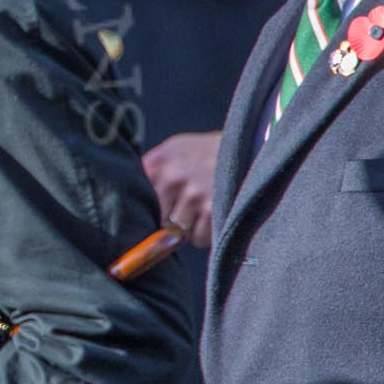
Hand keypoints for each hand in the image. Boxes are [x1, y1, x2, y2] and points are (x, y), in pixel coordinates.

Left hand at [142, 130, 222, 248]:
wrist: (253, 145)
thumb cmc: (208, 152)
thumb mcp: (176, 150)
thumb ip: (153, 174)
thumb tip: (131, 210)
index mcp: (157, 162)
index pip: (139, 201)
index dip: (149, 210)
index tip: (154, 214)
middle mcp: (172, 178)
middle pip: (158, 220)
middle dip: (173, 219)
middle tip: (191, 204)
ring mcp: (193, 195)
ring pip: (178, 233)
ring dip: (191, 228)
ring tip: (205, 207)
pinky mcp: (213, 210)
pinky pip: (198, 238)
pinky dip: (207, 233)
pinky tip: (216, 213)